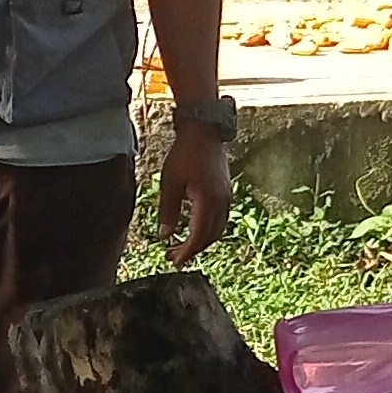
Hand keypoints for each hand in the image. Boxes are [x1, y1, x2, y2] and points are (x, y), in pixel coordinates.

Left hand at [156, 123, 232, 265]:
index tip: (175, 261)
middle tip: (173, 256)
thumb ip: (168, 211)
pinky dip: (208, 229)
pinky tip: (194, 228)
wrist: (203, 131)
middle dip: (193, 250)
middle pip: (210, 236)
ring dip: (201, 240)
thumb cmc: (185, 154)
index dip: (187, 252)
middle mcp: (222, 202)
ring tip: (182, 246)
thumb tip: (165, 236)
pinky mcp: (225, 192)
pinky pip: (219, 218)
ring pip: (217, 229)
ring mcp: (226, 197)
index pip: (199, 236)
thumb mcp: (170, 183)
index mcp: (208, 202)